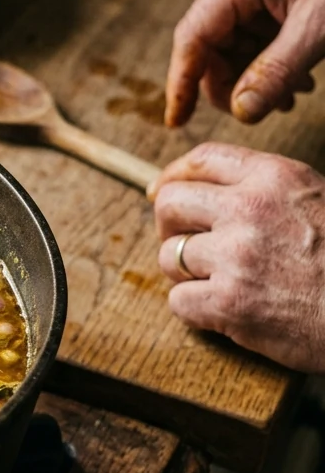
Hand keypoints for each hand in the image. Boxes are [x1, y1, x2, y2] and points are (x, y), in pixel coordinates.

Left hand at [151, 142, 324, 371]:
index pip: (203, 160)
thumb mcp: (320, 200)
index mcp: (276, 178)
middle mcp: (249, 210)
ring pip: (168, 256)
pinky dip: (194, 310)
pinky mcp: (227, 302)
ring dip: (184, 273)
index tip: (162, 191)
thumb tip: (215, 193)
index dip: (174, 176)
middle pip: (170, 203)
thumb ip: (270, 193)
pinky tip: (222, 312)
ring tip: (215, 282)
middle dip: (168, 225)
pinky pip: (178, 301)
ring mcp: (235, 256)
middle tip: (182, 243)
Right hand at [165, 0, 324, 127]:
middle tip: (260, 109)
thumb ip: (277, 72)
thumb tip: (241, 112)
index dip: (182, 82)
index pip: (192, 37)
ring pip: (233, 47)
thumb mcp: (321, 29)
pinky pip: (256, 39)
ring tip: (292, 94)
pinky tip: (297, 79)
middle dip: (232, 84)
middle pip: (210, 46)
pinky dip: (270, 65)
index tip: (177, 120)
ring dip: (255, 78)